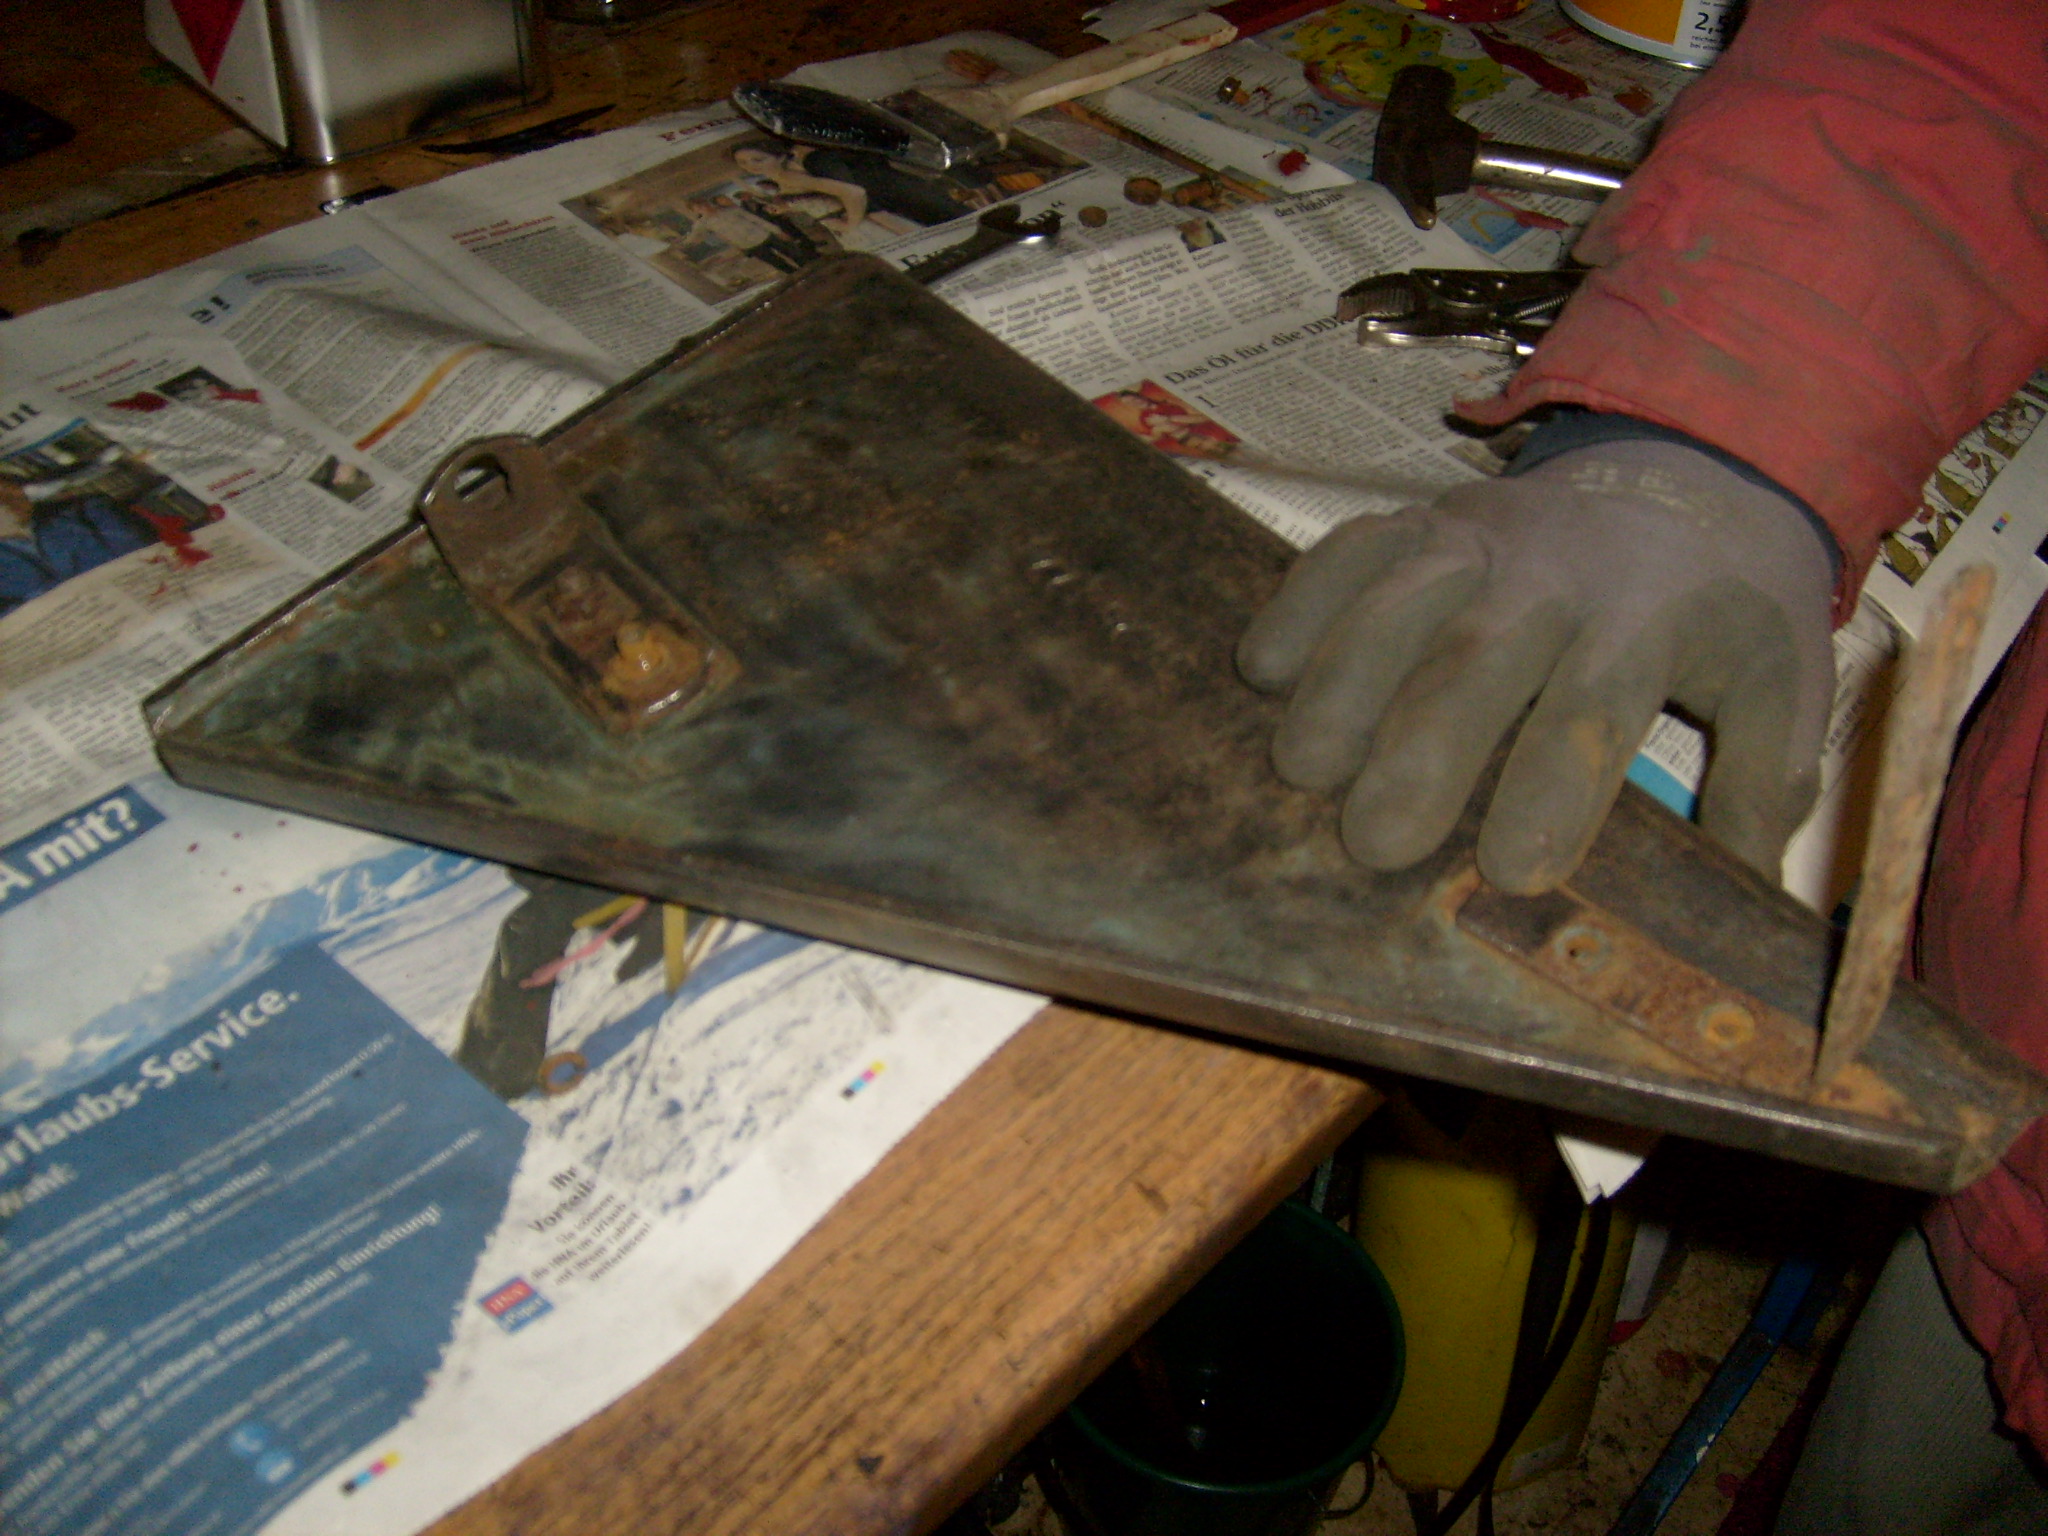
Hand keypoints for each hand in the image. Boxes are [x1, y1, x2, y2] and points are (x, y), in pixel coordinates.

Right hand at [1237, 439, 1836, 893]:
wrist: (1689, 468)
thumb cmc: (1724, 606)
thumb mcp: (1782, 684)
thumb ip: (1765, 787)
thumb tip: (1745, 900)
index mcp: (1653, 618)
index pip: (1598, 704)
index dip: (1555, 787)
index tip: (1515, 872)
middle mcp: (1559, 572)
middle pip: (1481, 655)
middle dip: (1423, 746)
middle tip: (1375, 841)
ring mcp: (1478, 537)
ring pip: (1400, 597)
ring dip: (1345, 680)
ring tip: (1303, 768)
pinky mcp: (1419, 519)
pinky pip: (1349, 549)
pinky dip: (1302, 601)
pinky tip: (1263, 671)